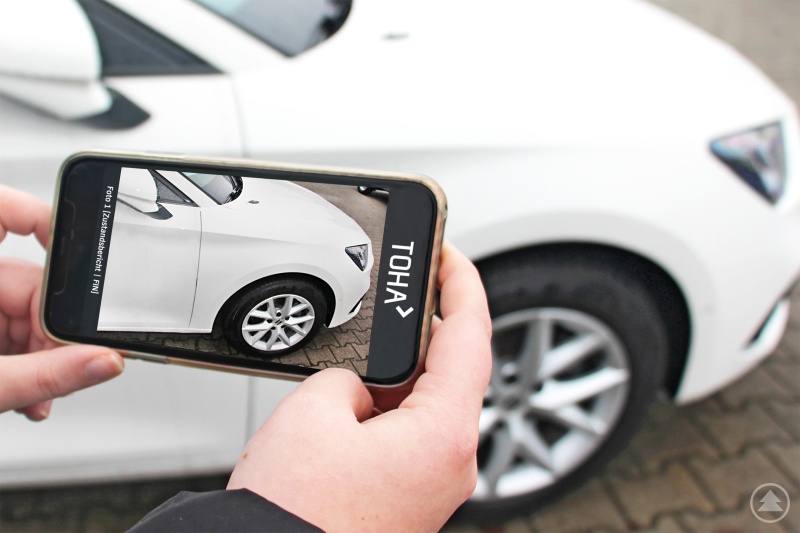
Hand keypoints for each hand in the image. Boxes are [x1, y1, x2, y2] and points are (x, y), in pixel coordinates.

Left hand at [0, 184, 123, 420]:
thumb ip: (44, 375)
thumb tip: (104, 362)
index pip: (4, 210)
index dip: (46, 216)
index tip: (79, 245)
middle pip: (24, 281)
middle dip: (52, 329)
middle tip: (68, 362)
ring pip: (15, 312)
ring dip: (38, 355)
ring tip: (41, 393)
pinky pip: (1, 332)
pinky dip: (18, 361)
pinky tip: (27, 391)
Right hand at [227, 242, 491, 530]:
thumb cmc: (296, 513)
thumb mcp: (314, 409)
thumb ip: (348, 376)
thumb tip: (359, 390)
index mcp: (444, 435)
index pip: (471, 339)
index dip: (464, 287)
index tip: (452, 259)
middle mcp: (451, 464)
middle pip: (453, 374)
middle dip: (424, 335)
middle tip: (400, 300)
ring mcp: (433, 485)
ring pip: (427, 407)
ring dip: (398, 378)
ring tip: (358, 363)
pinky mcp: (411, 497)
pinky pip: (410, 437)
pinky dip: (388, 411)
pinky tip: (353, 406)